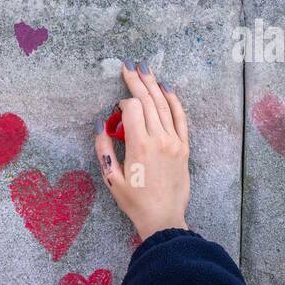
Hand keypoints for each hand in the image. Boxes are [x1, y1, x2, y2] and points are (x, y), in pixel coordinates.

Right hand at [93, 62, 190, 241]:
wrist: (162, 217)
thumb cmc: (134, 201)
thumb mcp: (111, 178)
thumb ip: (103, 149)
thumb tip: (101, 125)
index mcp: (139, 145)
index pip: (132, 108)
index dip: (122, 103)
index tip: (117, 111)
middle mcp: (159, 139)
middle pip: (148, 101)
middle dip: (137, 82)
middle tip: (129, 66)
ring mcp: (174, 142)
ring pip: (163, 106)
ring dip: (153, 86)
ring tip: (145, 70)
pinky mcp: (184, 147)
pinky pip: (180, 118)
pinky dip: (174, 101)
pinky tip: (166, 89)